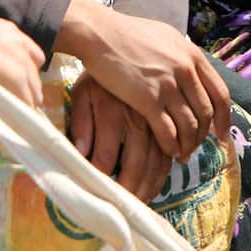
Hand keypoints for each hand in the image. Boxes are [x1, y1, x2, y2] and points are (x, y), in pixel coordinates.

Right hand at [57, 0, 229, 161]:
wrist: (100, 34)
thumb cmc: (128, 34)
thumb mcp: (165, 37)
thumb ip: (182, 55)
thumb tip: (192, 70)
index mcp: (192, 55)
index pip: (220, 93)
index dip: (224, 118)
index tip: (222, 134)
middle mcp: (185, 70)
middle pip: (205, 113)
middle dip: (203, 135)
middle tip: (196, 147)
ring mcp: (168, 85)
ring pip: (189, 125)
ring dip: (187, 144)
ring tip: (181, 154)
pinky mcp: (147, 99)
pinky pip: (167, 131)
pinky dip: (171, 146)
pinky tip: (168, 151)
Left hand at [69, 73, 172, 201]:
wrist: (123, 45)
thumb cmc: (97, 75)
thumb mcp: (82, 93)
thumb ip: (80, 123)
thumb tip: (80, 152)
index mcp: (112, 113)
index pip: (104, 157)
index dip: (99, 179)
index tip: (96, 193)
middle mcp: (137, 118)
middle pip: (134, 165)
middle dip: (128, 190)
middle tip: (122, 206)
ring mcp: (157, 119)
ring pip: (157, 162)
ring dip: (149, 186)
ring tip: (138, 202)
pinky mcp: (169, 118)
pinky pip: (171, 151)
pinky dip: (164, 172)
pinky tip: (156, 185)